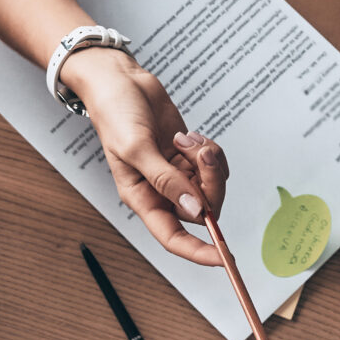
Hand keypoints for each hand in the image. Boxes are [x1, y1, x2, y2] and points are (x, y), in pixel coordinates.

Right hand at [65, 50, 228, 264]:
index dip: (199, 252)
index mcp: (142, 198)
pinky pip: (213, 166)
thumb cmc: (115, 115)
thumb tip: (195, 209)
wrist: (120, 82)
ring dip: (209, 162)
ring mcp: (177, 173)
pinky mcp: (187, 156)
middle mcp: (161, 191)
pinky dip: (209, 151)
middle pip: (201, 209)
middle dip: (209, 184)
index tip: (224, 258)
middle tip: (202, 155)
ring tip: (189, 139)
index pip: (173, 237)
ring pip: (211, 186)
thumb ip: (166, 180)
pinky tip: (190, 136)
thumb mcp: (136, 148)